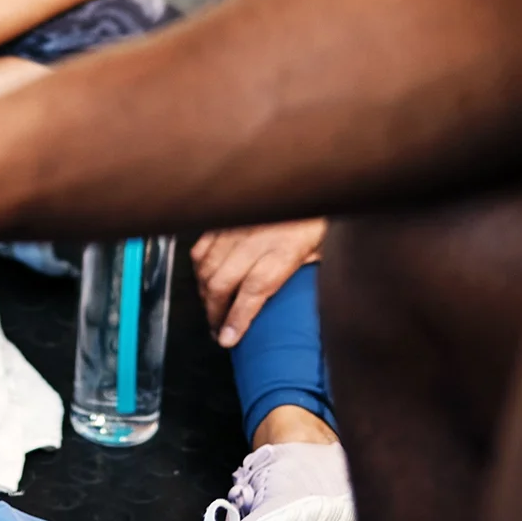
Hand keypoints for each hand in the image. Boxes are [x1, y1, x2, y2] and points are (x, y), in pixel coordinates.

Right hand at [192, 218, 324, 347]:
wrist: (309, 181)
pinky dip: (199, 267)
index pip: (252, 292)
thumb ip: (304, 277)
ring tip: (211, 308)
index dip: (236, 319)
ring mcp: (236, 227)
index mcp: (284, 251)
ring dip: (205, 293)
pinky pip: (202, 247)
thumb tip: (292, 304)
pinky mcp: (226, 219)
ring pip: (206, 267)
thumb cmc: (318, 219)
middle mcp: (255, 240)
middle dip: (214, 312)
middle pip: (222, 283)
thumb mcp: (322, 253)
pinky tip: (205, 279)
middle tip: (218, 330)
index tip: (227, 339)